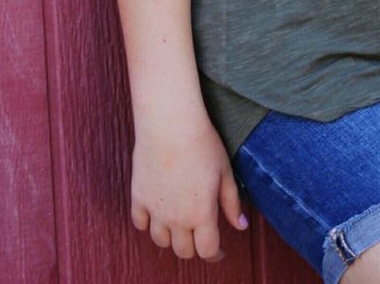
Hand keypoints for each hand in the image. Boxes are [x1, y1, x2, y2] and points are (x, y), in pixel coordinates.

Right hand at [130, 113, 249, 261]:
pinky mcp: (139, 197)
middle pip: (183, 251)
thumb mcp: (225, 172)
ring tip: (179, 225)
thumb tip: (241, 225)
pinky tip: (157, 214)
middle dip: (194, 247)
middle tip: (200, 236)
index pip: (207, 251)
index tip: (219, 250)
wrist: (170, 123)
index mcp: (201, 214)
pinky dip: (148, 224)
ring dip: (171, 238)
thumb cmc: (203, 144)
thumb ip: (232, 203)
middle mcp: (176, 218)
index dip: (216, 254)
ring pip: (161, 241)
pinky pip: (140, 223)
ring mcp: (155, 210)